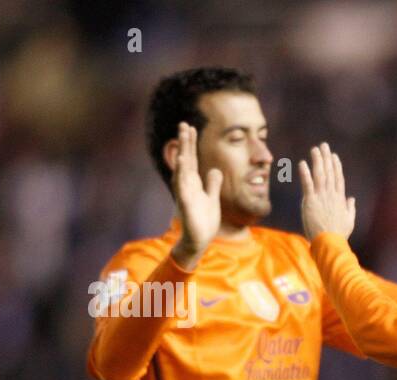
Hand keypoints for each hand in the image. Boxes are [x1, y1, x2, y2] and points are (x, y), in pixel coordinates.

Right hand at [169, 122, 221, 269]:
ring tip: (182, 136)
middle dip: (185, 141)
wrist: (200, 239)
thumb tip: (215, 170)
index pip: (191, 158)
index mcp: (193, 182)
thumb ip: (213, 184)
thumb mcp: (212, 198)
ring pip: (182, 168)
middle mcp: (187, 184)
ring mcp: (185, 192)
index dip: (191, 143)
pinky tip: (182, 160)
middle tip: (184, 124)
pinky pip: (182, 184)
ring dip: (182, 151)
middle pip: (186, 159)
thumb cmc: (203, 220)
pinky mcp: (185, 201)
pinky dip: (181, 172)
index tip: (191, 127)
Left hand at [298, 142, 355, 241]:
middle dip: (326, 158)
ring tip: (315, 149)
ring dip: (317, 161)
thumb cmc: (339, 234)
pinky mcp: (311, 201)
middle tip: (323, 145)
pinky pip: (307, 184)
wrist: (330, 242)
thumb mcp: (349, 220)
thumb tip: (351, 198)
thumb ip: (350, 208)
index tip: (333, 156)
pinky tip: (303, 163)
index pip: (338, 178)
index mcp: (340, 199)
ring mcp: (321, 197)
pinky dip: (305, 173)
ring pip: (319, 175)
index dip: (336, 166)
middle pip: (329, 172)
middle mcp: (331, 195)